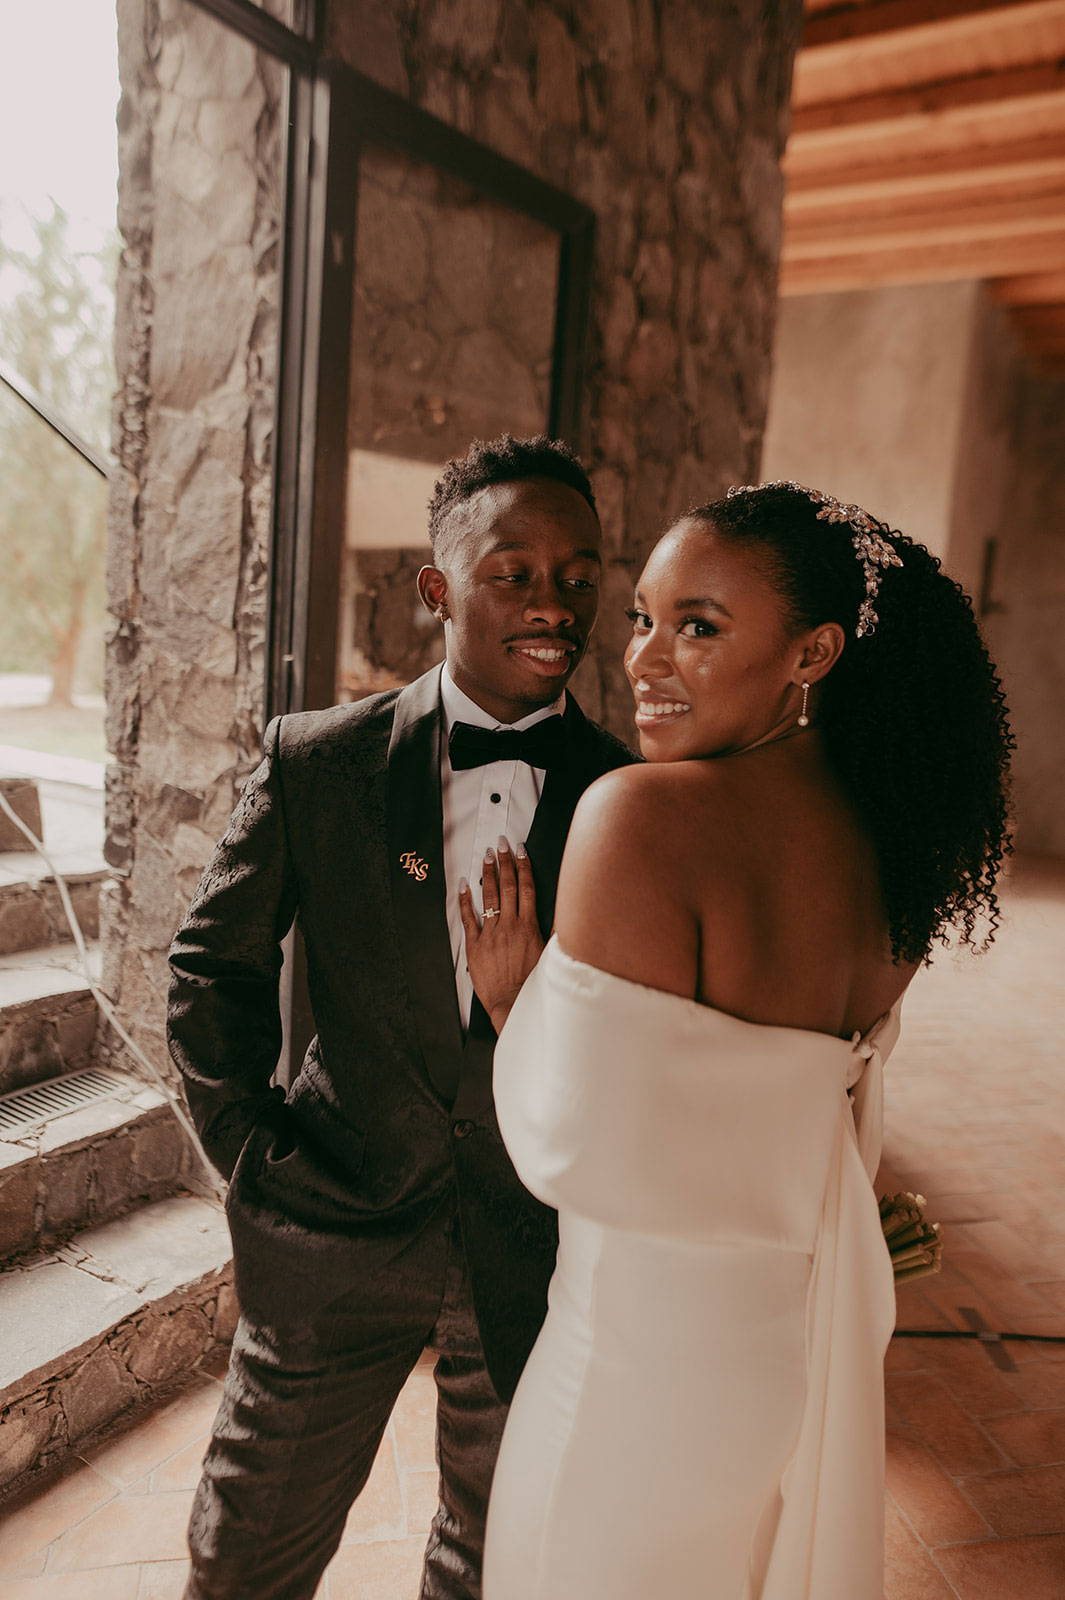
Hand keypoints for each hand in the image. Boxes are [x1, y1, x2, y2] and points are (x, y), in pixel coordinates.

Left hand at [459, 838, 543, 1034]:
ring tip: (485, 856)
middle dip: (504, 862)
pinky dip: (466, 900)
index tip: (520, 851)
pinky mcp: (475, 946)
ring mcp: (490, 935)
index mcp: (529, 927)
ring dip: (487, 874)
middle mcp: (509, 926)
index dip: (523, 867)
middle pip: (507, 886)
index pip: (526, 888)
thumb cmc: (534, 985)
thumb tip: (569, 913)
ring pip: (489, 897)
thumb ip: (558, 932)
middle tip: (500, 844)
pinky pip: (468, 918)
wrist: (513, 1005)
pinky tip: (465, 885)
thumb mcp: (552, 956)